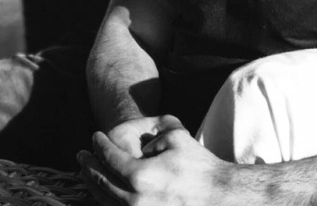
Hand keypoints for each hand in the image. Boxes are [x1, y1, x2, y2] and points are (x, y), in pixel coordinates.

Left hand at [78, 115, 230, 205]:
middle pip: (101, 182)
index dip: (100, 145)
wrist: (217, 196)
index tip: (95, 135)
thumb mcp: (177, 137)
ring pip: (105, 200)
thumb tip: (139, 150)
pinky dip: (105, 200)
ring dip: (92, 184)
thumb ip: (152, 138)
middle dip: (88, 166)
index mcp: (141, 175)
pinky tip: (103, 191)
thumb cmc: (199, 165)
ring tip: (86, 173)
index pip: (110, 158)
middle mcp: (134, 199)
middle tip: (80, 155)